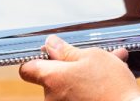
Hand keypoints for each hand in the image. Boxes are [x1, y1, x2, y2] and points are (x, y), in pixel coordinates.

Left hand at [19, 35, 139, 100]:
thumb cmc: (111, 85)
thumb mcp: (92, 57)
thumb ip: (67, 50)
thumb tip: (50, 44)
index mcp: (52, 79)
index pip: (28, 69)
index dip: (36, 59)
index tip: (50, 54)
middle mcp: (51, 99)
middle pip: (53, 78)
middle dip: (72, 67)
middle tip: (94, 59)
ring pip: (70, 88)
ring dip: (86, 77)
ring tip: (112, 66)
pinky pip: (79, 98)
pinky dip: (90, 91)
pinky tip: (111, 81)